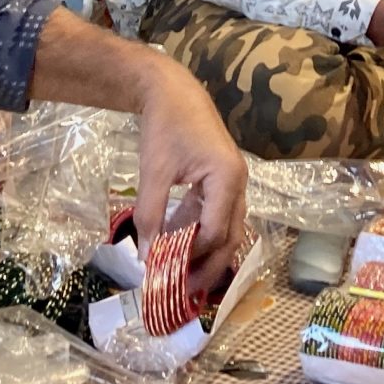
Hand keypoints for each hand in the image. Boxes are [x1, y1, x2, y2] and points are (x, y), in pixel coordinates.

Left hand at [130, 50, 249, 291]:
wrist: (172, 91)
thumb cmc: (165, 127)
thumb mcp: (154, 172)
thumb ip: (150, 215)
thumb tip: (146, 258)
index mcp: (227, 179)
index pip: (214, 231)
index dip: (191, 256)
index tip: (165, 274)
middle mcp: (238, 183)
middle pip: (230, 237)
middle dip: (208, 267)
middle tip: (182, 292)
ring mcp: (233, 182)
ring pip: (226, 229)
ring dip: (204, 253)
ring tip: (180, 276)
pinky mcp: (221, 181)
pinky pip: (216, 215)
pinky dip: (199, 234)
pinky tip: (178, 246)